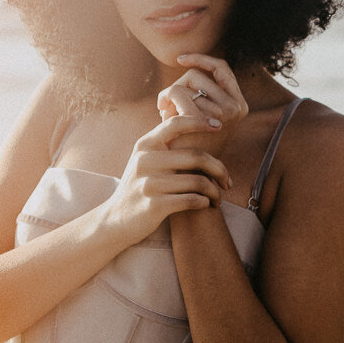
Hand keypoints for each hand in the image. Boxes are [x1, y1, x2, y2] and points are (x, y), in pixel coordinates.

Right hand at [99, 113, 234, 243]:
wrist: (116, 220)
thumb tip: (199, 124)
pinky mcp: (154, 205)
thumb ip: (164, 145)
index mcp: (145, 145)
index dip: (200, 122)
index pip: (176, 124)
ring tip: (217, 198)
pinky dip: (204, 203)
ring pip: (198, 182)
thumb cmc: (140, 187)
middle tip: (227, 181)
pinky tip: (204, 205)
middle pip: (196, 156)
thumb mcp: (144, 160)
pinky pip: (191, 200)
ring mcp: (149, 183)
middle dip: (219, 169)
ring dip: (214, 192)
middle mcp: (145, 160)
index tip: (219, 127)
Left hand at [157, 54, 249, 156]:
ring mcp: (225, 112)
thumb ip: (199, 91)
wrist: (183, 173)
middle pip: (200, 74)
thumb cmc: (186, 143)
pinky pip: (178, 92)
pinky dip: (166, 100)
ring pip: (187, 82)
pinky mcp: (207, 117)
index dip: (201, 59)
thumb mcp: (197, 114)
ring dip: (171, 95)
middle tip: (166, 104)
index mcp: (239, 104)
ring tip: (166, 114)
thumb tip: (187, 60)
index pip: (222, 68)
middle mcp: (237, 107)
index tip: (180, 59)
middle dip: (179, 84)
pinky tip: (162, 115)